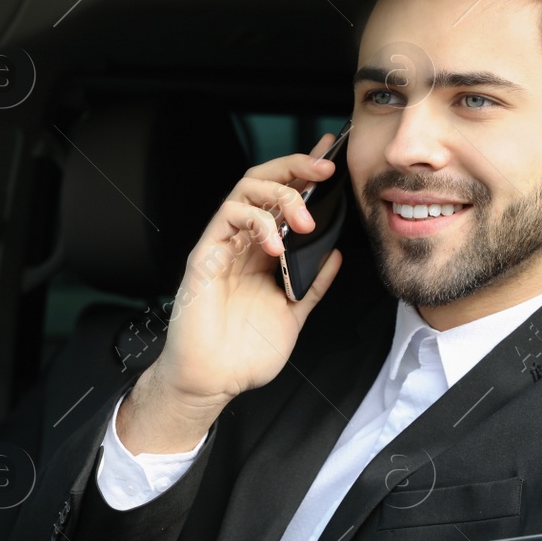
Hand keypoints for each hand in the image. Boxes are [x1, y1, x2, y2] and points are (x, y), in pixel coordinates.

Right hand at [119, 137, 343, 451]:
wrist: (214, 382)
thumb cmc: (244, 354)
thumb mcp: (294, 314)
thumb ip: (314, 283)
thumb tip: (336, 254)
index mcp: (264, 252)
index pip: (284, 199)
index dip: (305, 174)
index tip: (332, 158)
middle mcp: (243, 242)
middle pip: (263, 182)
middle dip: (296, 167)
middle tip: (325, 169)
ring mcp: (223, 246)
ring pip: (246, 191)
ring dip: (281, 195)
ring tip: (304, 220)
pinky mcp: (205, 255)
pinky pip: (227, 218)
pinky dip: (256, 222)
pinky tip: (275, 245)